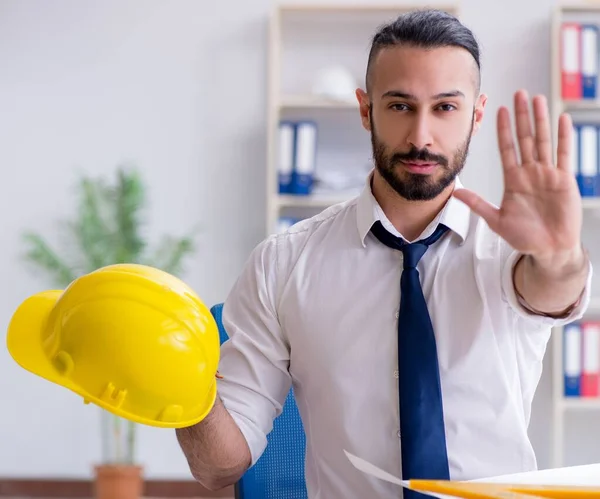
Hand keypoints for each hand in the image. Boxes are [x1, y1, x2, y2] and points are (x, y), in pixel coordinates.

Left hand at [453, 89, 582, 267]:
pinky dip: (563, 137)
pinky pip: (564, 155)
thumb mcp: (496, 220)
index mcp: (514, 180)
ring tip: (537, 99)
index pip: (507, 148)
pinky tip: (561, 120)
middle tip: (518, 93)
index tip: (499, 110)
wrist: (548, 248)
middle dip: (521, 116)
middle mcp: (530, 173)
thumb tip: (454, 192)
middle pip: (525, 138)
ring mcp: (548, 174)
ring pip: (544, 141)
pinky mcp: (564, 180)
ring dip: (540, 120)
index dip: (503, 130)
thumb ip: (477, 204)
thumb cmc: (524, 236)